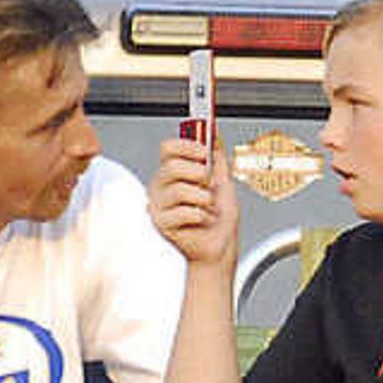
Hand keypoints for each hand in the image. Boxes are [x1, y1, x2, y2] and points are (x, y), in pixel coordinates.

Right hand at [147, 133, 238, 272]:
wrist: (220, 249)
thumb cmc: (218, 221)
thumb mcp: (223, 182)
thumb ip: (216, 157)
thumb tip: (214, 133)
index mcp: (173, 174)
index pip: (168, 149)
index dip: (187, 146)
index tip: (204, 152)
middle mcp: (162, 187)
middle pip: (172, 166)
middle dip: (199, 174)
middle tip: (209, 186)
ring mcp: (159, 205)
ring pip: (179, 189)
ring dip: (203, 198)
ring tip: (207, 207)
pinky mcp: (162, 224)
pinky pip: (183, 211)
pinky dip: (200, 215)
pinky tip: (202, 221)